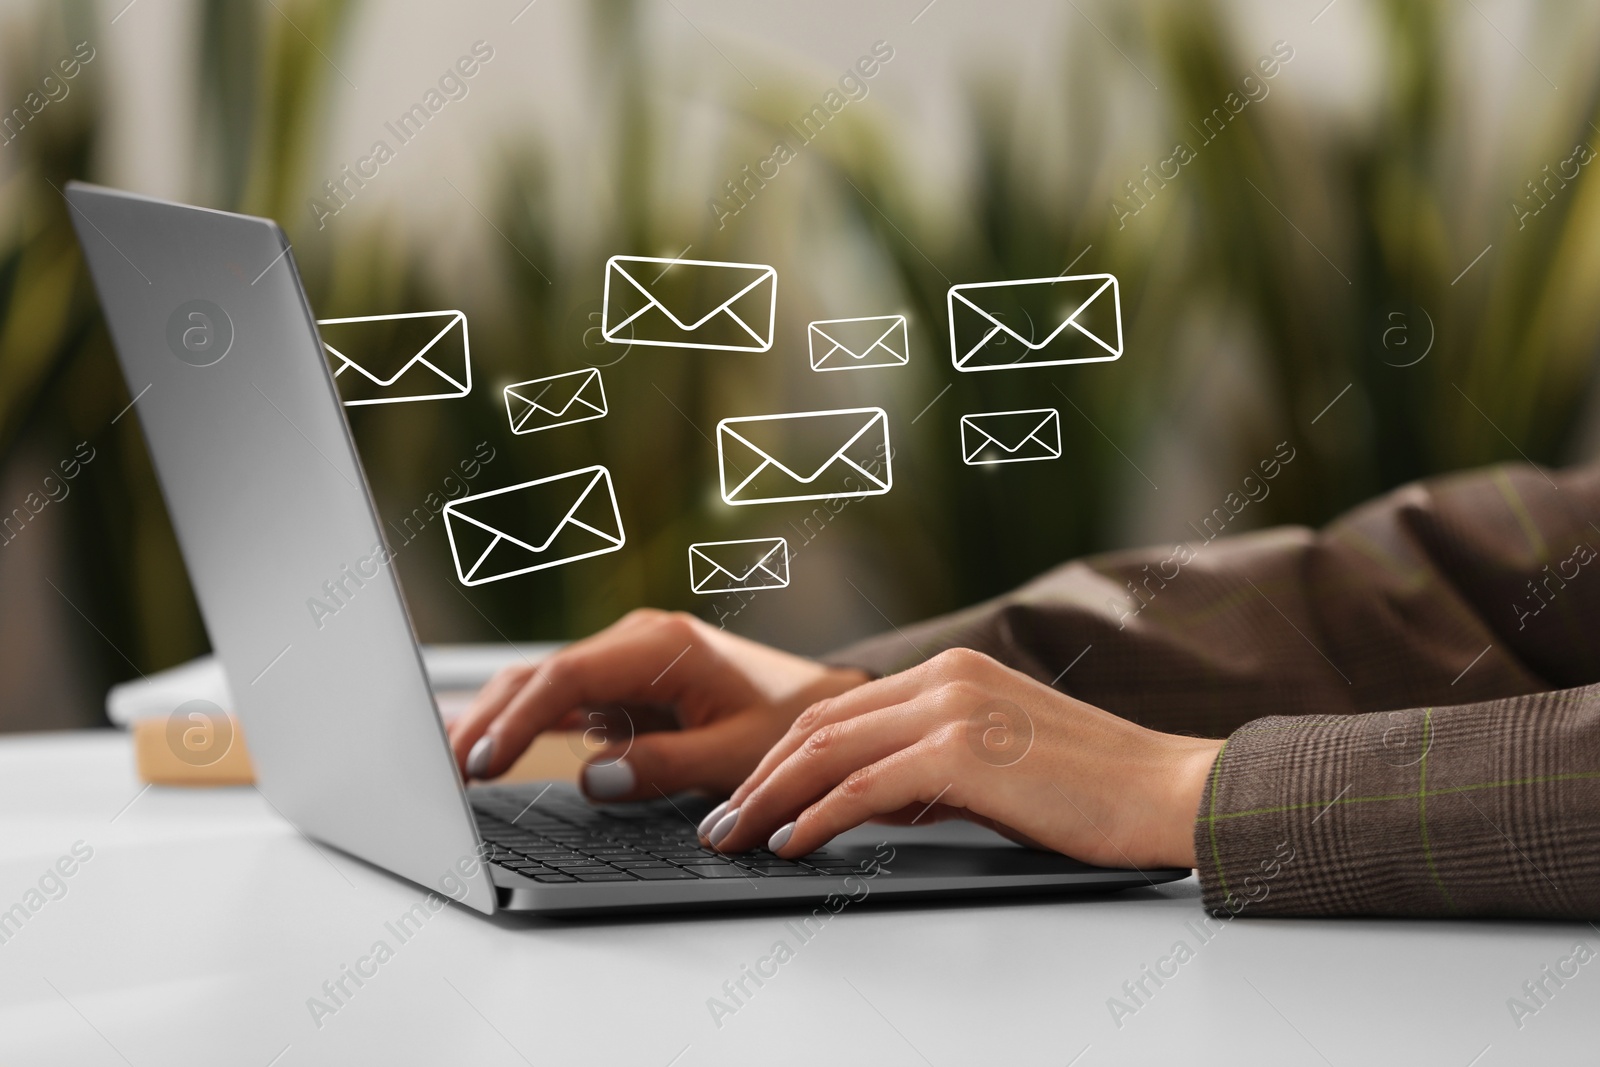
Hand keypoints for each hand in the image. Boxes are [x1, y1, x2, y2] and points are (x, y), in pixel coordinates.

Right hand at [446, 609, 870, 800]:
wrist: (821, 702)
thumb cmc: (787, 723)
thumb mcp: (735, 755)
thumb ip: (664, 767)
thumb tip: (593, 779)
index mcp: (662, 648)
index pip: (567, 677)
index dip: (518, 721)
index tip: (483, 761)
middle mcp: (635, 641)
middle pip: (540, 675)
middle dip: (486, 718)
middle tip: (440, 771)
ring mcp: (625, 658)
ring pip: (542, 684)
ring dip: (497, 720)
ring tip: (447, 765)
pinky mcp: (623, 681)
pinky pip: (561, 697)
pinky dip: (522, 721)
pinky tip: (483, 745)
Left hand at [701, 648, 1222, 869]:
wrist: (1166, 789)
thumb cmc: (1091, 786)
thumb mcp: (994, 764)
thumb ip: (926, 768)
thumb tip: (859, 798)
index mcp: (951, 672)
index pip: (840, 710)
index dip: (782, 755)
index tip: (748, 795)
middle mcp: (944, 677)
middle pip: (818, 724)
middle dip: (758, 777)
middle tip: (721, 821)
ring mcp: (952, 708)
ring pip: (828, 750)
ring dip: (770, 797)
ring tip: (736, 836)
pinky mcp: (963, 751)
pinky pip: (865, 787)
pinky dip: (817, 815)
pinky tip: (792, 844)